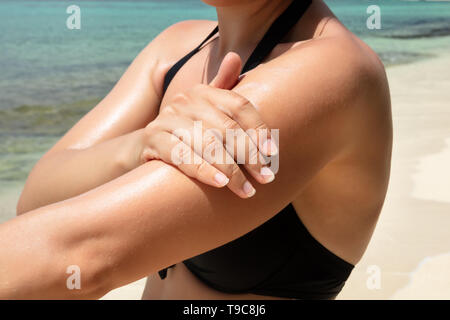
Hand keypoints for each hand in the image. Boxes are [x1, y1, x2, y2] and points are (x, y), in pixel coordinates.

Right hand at [141, 52, 277, 197]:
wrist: (143, 146)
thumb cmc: (184, 131)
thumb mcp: (203, 109)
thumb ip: (223, 88)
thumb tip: (234, 57)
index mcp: (203, 92)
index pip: (239, 106)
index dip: (259, 128)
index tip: (272, 153)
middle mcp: (185, 101)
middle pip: (226, 128)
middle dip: (249, 156)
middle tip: (265, 178)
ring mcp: (167, 120)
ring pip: (207, 144)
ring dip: (230, 170)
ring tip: (246, 190)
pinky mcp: (153, 140)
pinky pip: (182, 156)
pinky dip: (203, 170)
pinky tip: (220, 184)